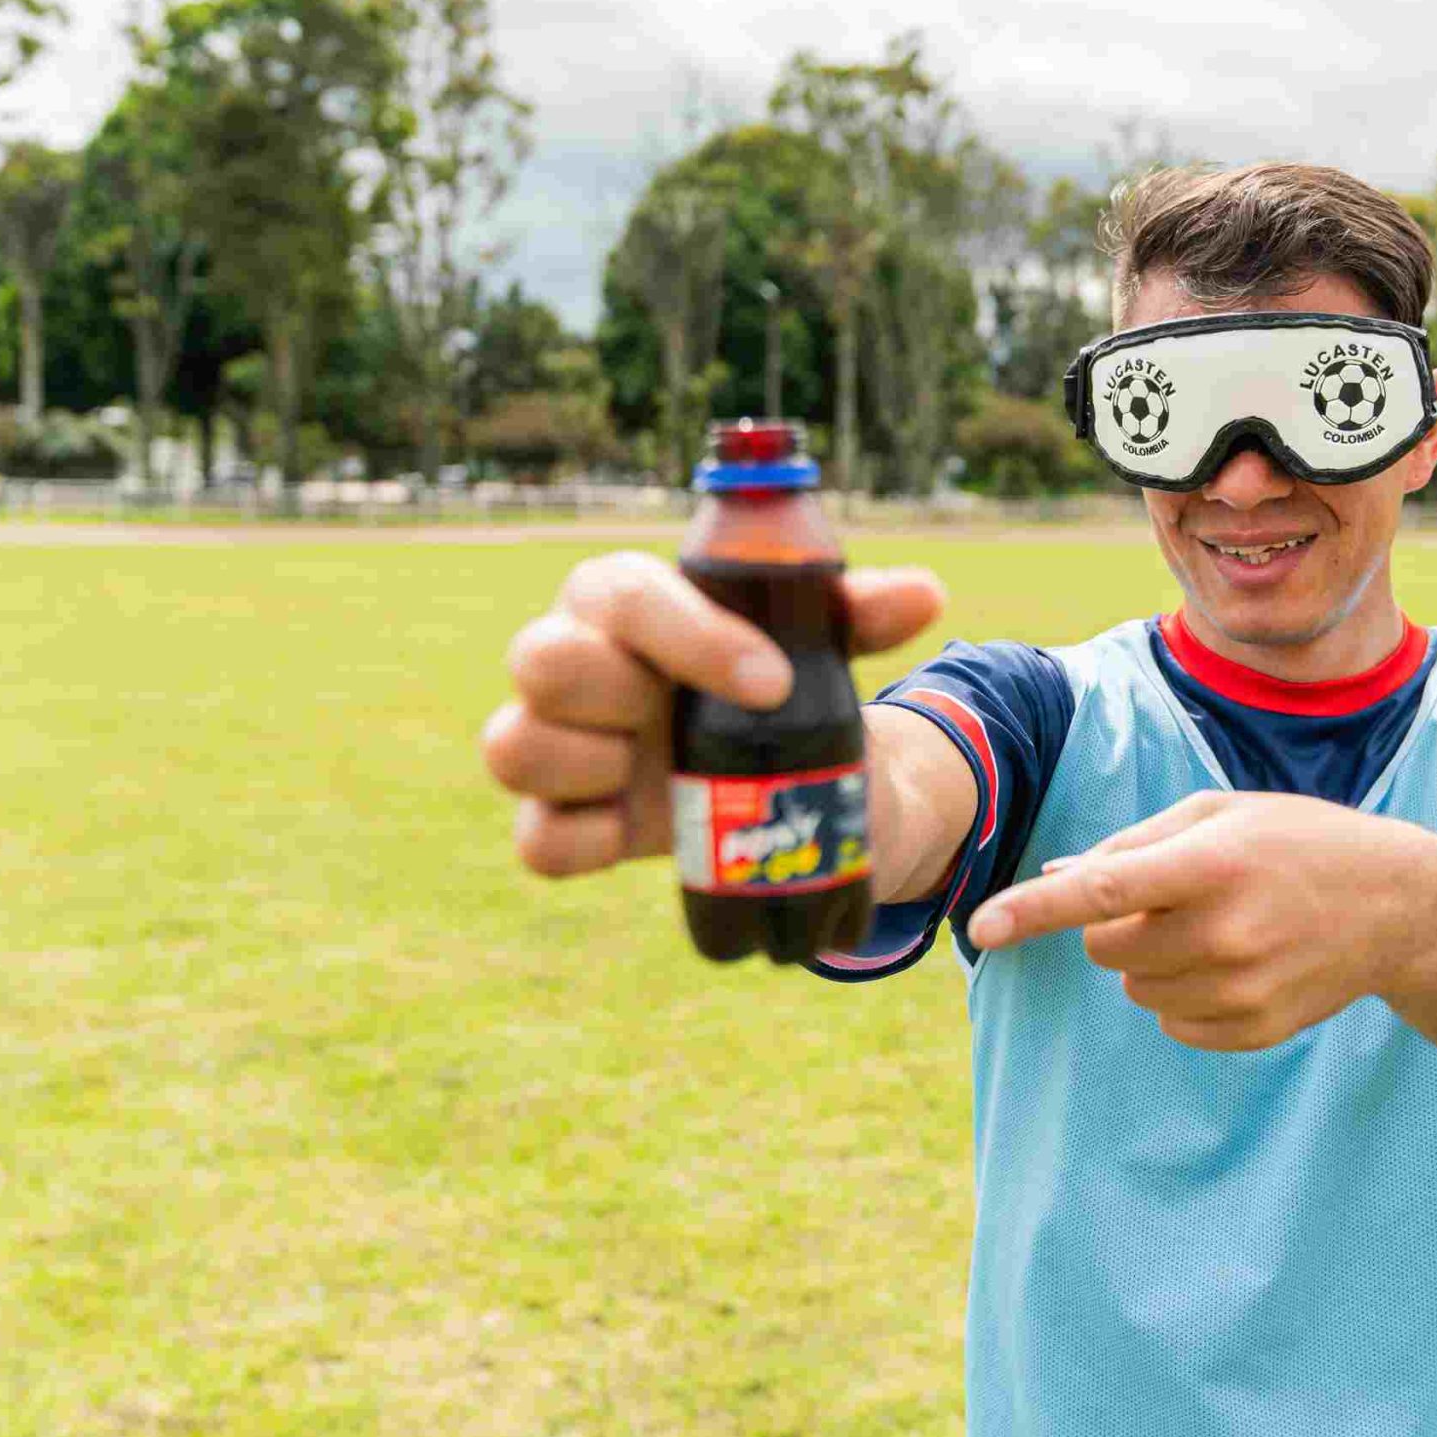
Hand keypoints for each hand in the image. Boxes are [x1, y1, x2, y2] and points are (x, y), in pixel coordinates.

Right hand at [481, 551, 943, 876]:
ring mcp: (557, 745)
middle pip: (540, 661)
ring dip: (591, 766)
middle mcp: (569, 661)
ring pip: (512, 748)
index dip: (692, 635)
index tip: (775, 681)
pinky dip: (582, 844)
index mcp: (621, 598)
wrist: (758, 758)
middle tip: (713, 725)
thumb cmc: (767, 674)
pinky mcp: (561, 818)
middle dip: (623, 694)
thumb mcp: (817, 640)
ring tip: (671, 775)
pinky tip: (644, 830)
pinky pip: (536, 841)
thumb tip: (924, 595)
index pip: (622, 592)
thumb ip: (857, 611)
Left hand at [966, 791, 1436, 1051]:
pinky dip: (1182, 995)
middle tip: (1172, 898)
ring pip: (1135, 988)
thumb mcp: (1220, 813)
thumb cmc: (1296, 842)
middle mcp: (1223, 932)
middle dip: (1115, 925)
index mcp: (1210, 864)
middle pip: (1105, 948)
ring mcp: (1241, 989)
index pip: (1101, 892)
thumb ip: (1133, 843)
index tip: (981, 929)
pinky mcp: (1253, 1030)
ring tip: (1218, 926)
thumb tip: (1056, 875)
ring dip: (1152, 960)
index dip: (1034, 910)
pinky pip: (1172, 1023)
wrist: (1398, 907)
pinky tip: (1236, 963)